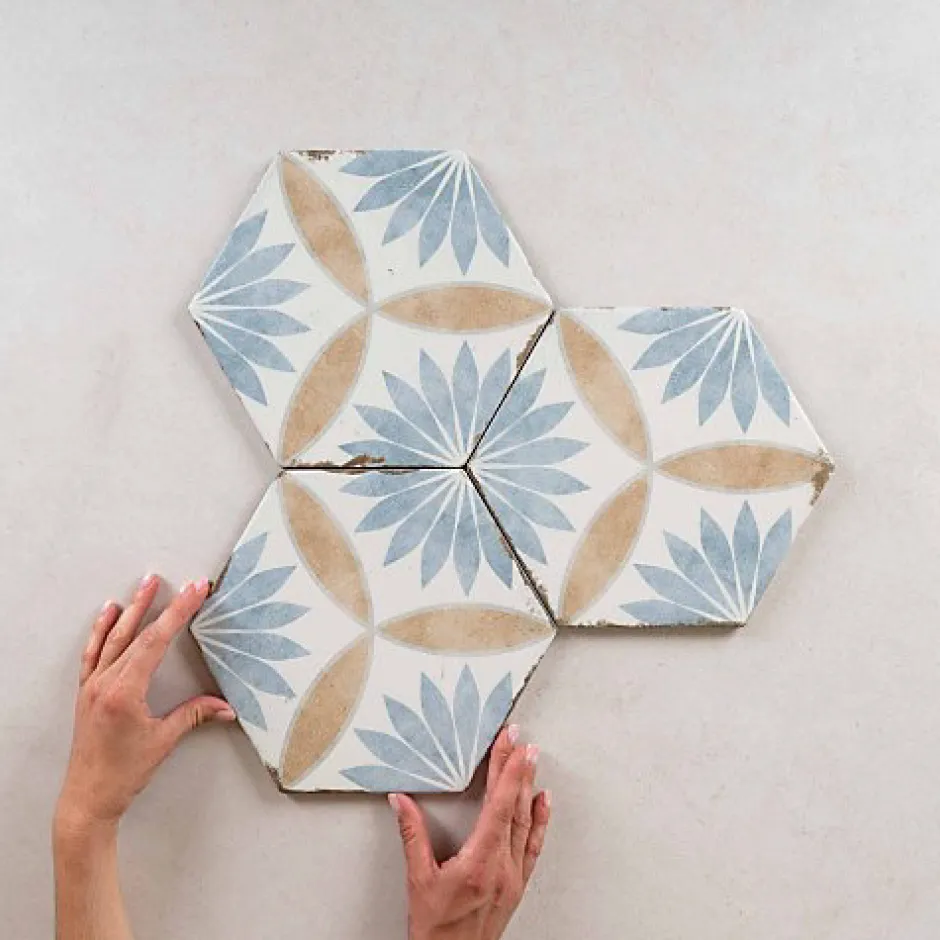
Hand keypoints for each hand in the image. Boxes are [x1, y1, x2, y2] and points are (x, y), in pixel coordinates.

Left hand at [55, 574, 234, 839]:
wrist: (88, 799)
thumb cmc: (123, 773)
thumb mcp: (163, 741)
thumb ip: (194, 715)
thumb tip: (226, 707)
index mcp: (124, 691)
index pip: (155, 642)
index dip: (178, 613)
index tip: (195, 590)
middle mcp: (105, 683)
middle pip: (136, 634)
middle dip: (161, 604)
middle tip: (181, 582)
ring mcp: (93, 686)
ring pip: (113, 638)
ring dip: (131, 609)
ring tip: (145, 584)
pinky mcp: (87, 692)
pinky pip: (93, 653)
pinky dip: (101, 630)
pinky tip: (109, 614)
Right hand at [390, 727, 551, 939]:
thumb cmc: (436, 932)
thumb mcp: (418, 881)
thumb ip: (412, 836)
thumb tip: (402, 802)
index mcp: (480, 863)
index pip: (498, 805)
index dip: (507, 771)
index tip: (512, 745)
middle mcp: (503, 869)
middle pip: (514, 808)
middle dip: (519, 770)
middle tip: (522, 740)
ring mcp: (513, 878)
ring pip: (527, 824)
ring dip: (529, 789)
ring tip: (532, 761)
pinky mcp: (516, 886)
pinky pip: (533, 847)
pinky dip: (540, 821)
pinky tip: (542, 803)